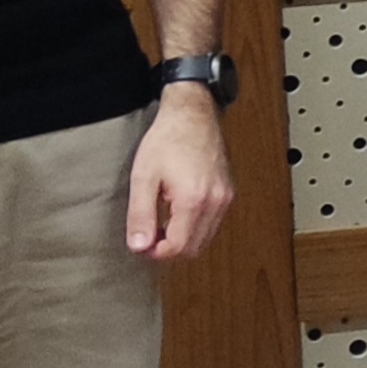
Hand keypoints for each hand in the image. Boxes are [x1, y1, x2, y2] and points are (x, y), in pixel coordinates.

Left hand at [127, 84, 236, 259]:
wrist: (193, 114)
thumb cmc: (168, 139)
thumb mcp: (143, 176)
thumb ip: (140, 214)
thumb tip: (139, 246)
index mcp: (194, 199)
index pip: (178, 247)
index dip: (156, 253)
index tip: (141, 244)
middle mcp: (215, 202)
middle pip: (194, 248)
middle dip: (169, 248)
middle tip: (148, 235)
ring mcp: (225, 198)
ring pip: (205, 238)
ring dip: (183, 239)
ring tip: (161, 221)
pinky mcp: (228, 193)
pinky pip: (213, 224)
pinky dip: (195, 227)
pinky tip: (177, 212)